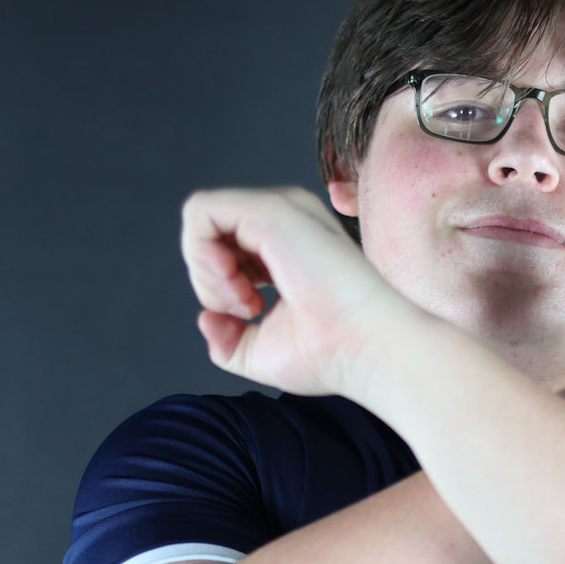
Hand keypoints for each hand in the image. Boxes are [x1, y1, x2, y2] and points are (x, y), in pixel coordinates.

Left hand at [181, 185, 416, 397]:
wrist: (365, 349)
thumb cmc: (329, 354)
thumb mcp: (261, 352)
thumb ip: (227, 339)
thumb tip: (205, 318)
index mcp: (284, 242)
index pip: (224, 245)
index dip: (218, 285)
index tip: (251, 313)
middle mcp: (283, 219)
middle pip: (210, 231)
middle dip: (209, 279)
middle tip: (246, 309)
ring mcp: (279, 209)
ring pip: (201, 216)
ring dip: (204, 268)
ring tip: (244, 300)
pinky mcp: (270, 210)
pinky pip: (201, 212)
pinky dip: (200, 253)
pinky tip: (233, 283)